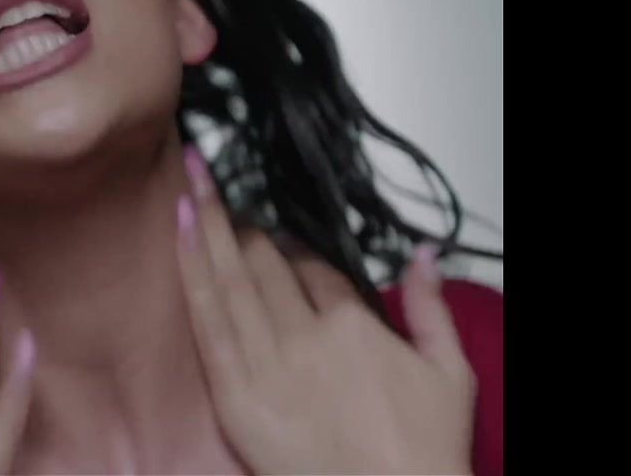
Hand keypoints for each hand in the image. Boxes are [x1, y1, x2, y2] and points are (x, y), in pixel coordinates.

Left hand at [176, 146, 475, 474]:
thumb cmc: (423, 454)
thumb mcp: (450, 373)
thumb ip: (431, 307)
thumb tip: (422, 254)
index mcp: (353, 326)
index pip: (312, 267)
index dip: (291, 244)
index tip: (274, 230)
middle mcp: (305, 338)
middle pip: (263, 264)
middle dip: (238, 220)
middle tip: (211, 182)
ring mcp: (267, 366)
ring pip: (229, 280)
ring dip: (206, 228)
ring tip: (188, 185)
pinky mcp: (235, 397)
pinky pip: (207, 323)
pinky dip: (192, 275)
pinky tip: (180, 239)